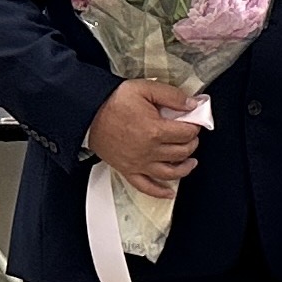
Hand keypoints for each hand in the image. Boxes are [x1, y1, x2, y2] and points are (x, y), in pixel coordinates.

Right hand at [86, 78, 201, 200]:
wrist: (87, 113)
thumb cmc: (113, 102)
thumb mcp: (145, 89)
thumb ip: (172, 96)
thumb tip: (192, 104)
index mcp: (155, 130)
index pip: (187, 133)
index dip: (194, 127)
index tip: (193, 123)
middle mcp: (149, 150)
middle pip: (182, 152)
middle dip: (191, 144)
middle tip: (191, 136)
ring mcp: (138, 163)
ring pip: (170, 173)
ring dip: (185, 168)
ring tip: (190, 161)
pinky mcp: (127, 170)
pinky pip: (146, 187)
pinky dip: (160, 192)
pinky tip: (170, 192)